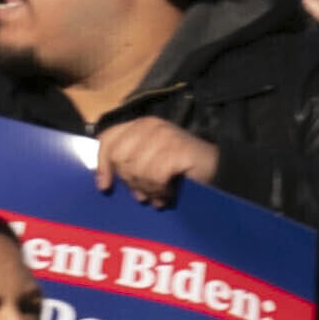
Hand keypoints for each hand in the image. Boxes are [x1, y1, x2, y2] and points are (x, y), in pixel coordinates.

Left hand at [92, 113, 220, 202]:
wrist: (215, 169)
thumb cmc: (178, 170)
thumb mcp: (148, 164)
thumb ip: (127, 166)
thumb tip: (103, 182)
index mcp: (139, 126)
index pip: (108, 139)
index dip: (102, 164)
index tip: (104, 186)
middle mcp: (149, 126)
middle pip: (119, 157)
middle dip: (130, 181)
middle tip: (145, 193)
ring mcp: (164, 135)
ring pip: (137, 169)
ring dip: (148, 189)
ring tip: (159, 194)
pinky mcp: (177, 148)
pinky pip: (155, 176)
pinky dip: (161, 190)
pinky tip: (169, 193)